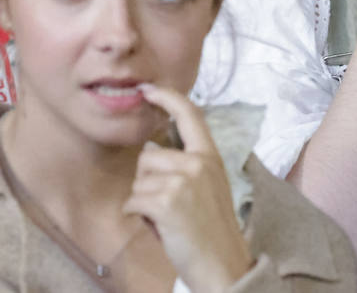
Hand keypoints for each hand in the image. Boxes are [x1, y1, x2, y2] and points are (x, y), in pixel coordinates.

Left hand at [125, 84, 253, 291]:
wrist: (224, 266)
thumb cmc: (212, 230)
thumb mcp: (209, 187)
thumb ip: (187, 166)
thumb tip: (151, 154)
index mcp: (211, 156)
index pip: (190, 115)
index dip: (167, 98)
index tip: (149, 90)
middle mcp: (198, 163)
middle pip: (148, 156)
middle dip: (147, 181)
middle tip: (168, 206)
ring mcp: (183, 181)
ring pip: (138, 181)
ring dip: (143, 203)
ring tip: (166, 219)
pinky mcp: (167, 202)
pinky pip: (133, 201)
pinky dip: (137, 217)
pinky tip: (158, 228)